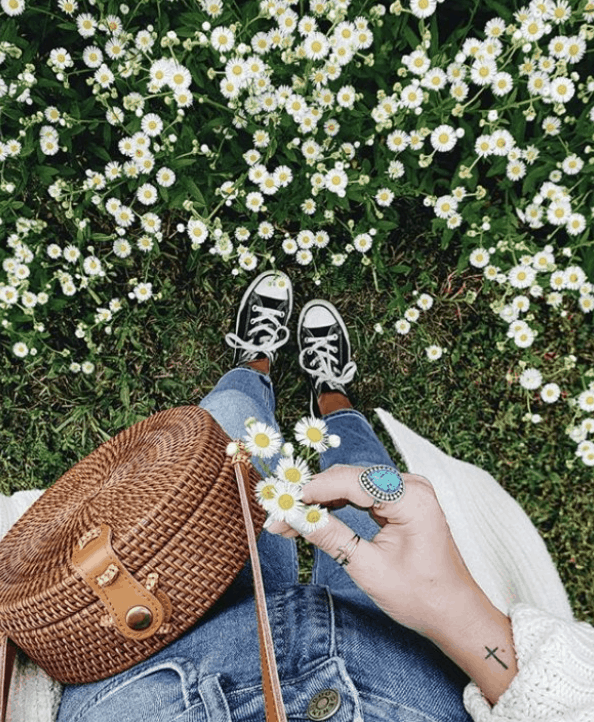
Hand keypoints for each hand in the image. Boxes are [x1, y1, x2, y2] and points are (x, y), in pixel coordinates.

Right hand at [268, 464, 486, 636]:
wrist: (453, 612)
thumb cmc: (422, 595)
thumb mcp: (369, 569)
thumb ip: (330, 537)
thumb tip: (293, 517)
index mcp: (411, 498)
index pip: (351, 481)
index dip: (313, 490)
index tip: (282, 502)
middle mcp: (410, 485)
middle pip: (349, 478)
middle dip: (312, 496)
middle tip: (280, 515)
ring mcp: (406, 491)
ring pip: (351, 484)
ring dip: (320, 500)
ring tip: (289, 519)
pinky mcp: (400, 500)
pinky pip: (361, 493)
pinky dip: (336, 504)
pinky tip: (313, 516)